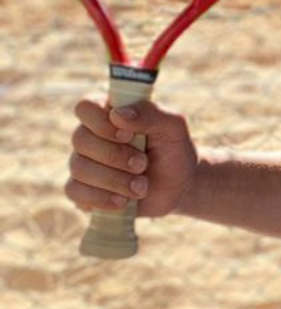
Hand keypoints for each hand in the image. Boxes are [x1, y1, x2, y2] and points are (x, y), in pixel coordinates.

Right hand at [64, 98, 197, 216]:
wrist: (178, 188)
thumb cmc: (174, 150)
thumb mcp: (173, 127)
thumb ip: (151, 114)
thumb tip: (118, 114)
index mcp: (110, 111)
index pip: (86, 106)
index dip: (102, 122)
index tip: (128, 135)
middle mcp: (91, 134)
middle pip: (80, 139)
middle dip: (116, 155)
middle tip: (143, 164)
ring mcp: (82, 162)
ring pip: (79, 167)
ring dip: (114, 180)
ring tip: (142, 187)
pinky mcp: (81, 189)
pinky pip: (75, 192)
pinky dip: (102, 198)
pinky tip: (123, 201)